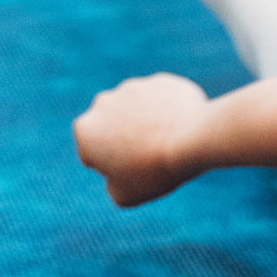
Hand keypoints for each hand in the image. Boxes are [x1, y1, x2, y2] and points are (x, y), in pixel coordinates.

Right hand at [73, 73, 209, 206]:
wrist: (190, 140)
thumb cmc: (153, 170)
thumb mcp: (125, 195)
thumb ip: (113, 185)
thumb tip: (118, 174)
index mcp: (85, 129)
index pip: (93, 154)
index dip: (113, 167)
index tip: (132, 171)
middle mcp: (103, 103)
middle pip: (113, 127)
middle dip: (125, 138)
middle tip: (149, 156)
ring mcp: (133, 88)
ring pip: (138, 111)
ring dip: (148, 123)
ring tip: (167, 142)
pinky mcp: (161, 82)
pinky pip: (163, 101)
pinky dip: (169, 112)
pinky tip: (182, 128)